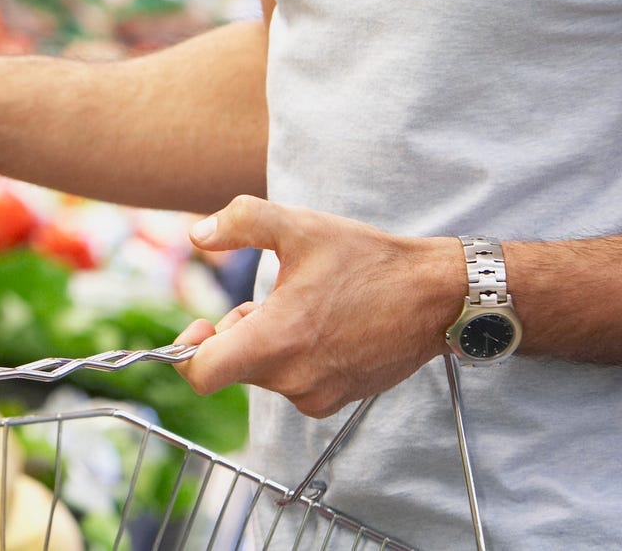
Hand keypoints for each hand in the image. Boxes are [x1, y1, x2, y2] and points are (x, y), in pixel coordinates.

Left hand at [174, 196, 464, 418]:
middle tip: (268, 298)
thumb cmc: (368, 261)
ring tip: (304, 307)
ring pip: (263, 372)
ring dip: (266, 341)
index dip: (186, 351)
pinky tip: (323, 325)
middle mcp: (294, 380)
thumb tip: (199, 235)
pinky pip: (294, 381)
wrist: (435, 296)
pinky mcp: (338, 400)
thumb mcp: (298, 225)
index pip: (202, 374)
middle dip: (237, 331)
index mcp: (276, 342)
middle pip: (232, 366)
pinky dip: (293, 356)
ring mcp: (318, 395)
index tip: (197, 324)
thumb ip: (240, 222)